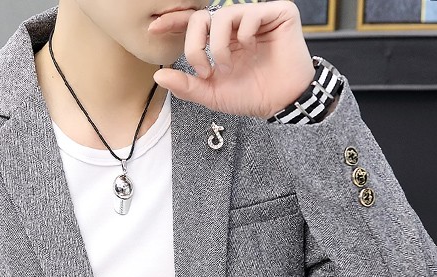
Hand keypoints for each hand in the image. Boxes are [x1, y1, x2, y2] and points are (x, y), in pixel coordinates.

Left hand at [150, 1, 315, 118]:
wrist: (283, 102)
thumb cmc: (252, 96)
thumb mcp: (213, 95)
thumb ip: (187, 86)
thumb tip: (158, 76)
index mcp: (222, 40)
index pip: (194, 24)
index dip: (174, 22)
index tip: (153, 28)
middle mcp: (237, 26)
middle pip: (202, 17)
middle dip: (195, 46)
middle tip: (203, 71)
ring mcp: (256, 18)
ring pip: (223, 16)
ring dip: (218, 47)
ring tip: (228, 68)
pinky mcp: (278, 14)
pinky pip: (250, 14)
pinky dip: (244, 35)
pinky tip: (250, 50)